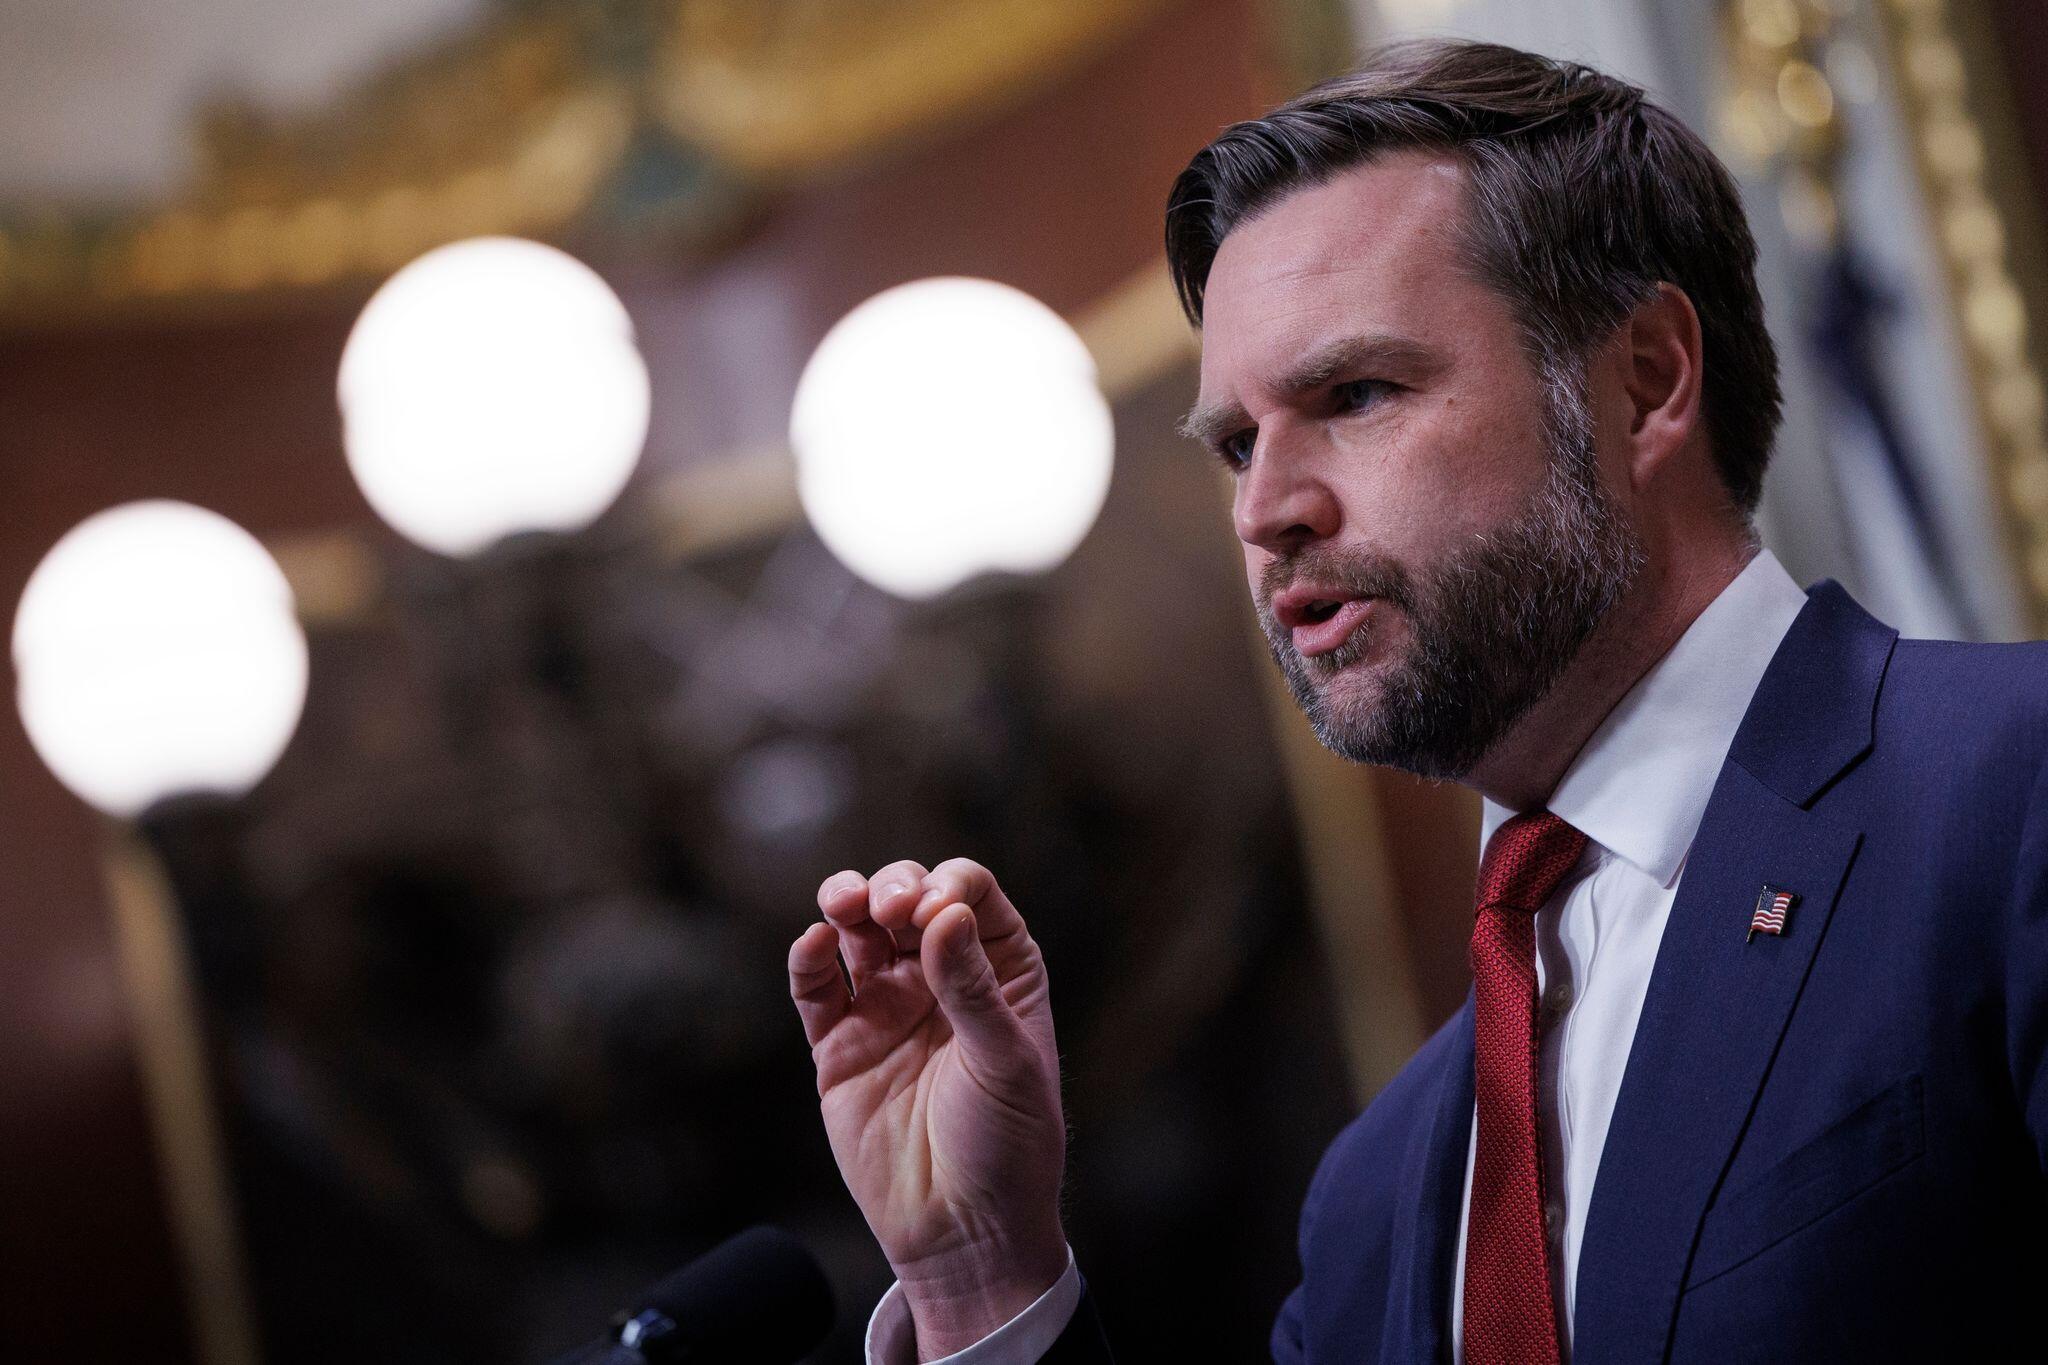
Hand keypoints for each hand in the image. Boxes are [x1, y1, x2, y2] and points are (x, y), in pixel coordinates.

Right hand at [789, 857, 1068, 1357]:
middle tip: (889, 908)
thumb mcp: (1005, 1062)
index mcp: (999, 970)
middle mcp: (940, 977)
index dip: (948, 886)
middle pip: (908, 898)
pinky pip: (816, 988)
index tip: (935, 913)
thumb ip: (972, 988)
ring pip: (856, 930)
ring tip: (844, 904)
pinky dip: (809, 959)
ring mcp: (887, 1008)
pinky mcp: (840, 1046)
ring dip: (846, 901)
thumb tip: (943, 913)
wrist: (962, 1231)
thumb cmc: (1006, 1146)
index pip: (970, 894)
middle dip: (894, 886)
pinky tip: (814, 945)